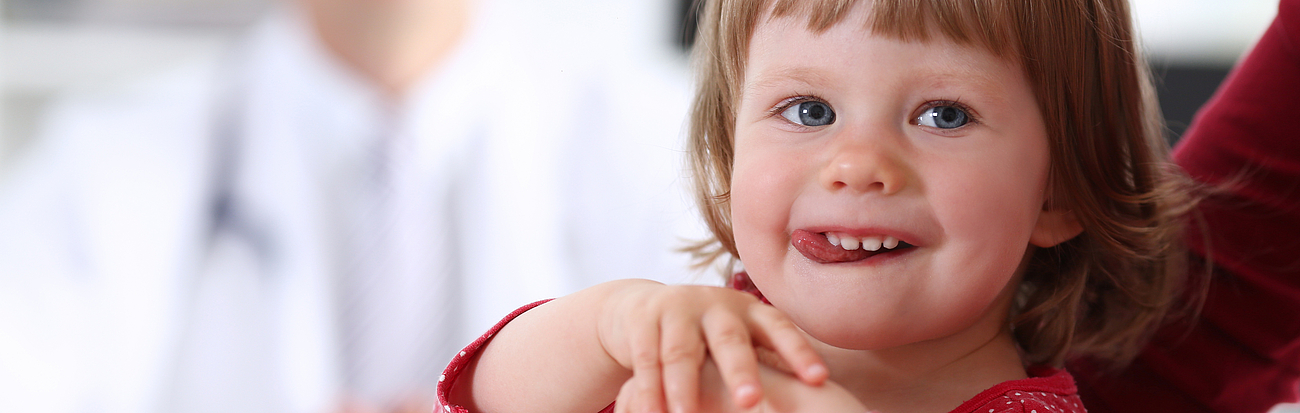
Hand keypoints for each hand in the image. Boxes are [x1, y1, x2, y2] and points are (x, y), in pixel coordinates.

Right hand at [600, 281, 827, 412]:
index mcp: (750, 312)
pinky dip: (648, 389)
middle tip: (751, 401)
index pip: (780, 329)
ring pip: (682, 352)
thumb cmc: (705, 336)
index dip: (799, 353)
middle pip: (730, 340)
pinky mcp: (644, 320)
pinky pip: (646, 358)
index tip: (819, 380)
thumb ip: (767, 362)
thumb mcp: (738, 339)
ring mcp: (678, 310)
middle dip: (740, 371)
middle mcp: (717, 306)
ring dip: (685, 387)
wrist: (640, 309)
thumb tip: (818, 400)